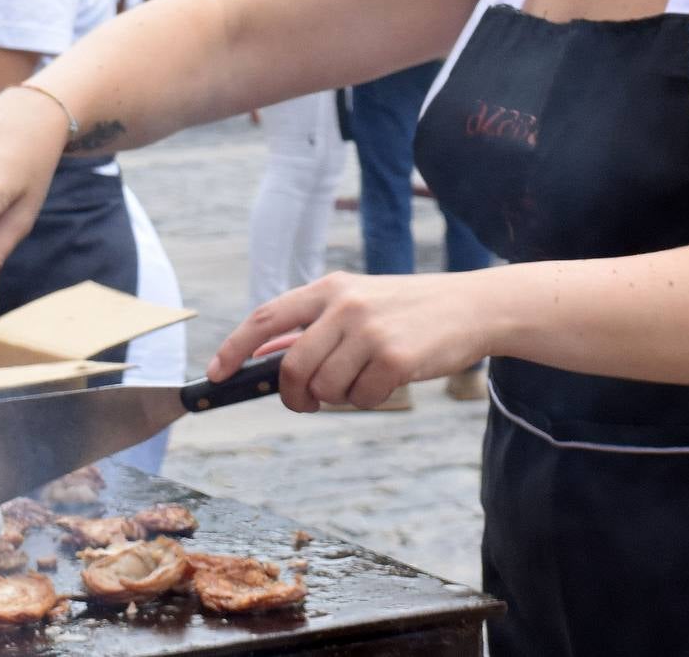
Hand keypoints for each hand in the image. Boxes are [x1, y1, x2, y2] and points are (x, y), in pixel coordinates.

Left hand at [208, 271, 494, 411]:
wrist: (472, 307)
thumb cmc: (409, 310)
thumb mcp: (359, 302)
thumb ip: (315, 326)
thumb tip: (268, 354)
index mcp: (330, 288)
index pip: (267, 317)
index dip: (235, 346)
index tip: (217, 372)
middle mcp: (345, 305)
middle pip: (292, 366)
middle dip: (294, 394)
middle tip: (308, 401)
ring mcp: (370, 331)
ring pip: (326, 388)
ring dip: (340, 396)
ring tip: (366, 376)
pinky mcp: (396, 358)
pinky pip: (362, 398)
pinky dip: (371, 398)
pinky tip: (391, 378)